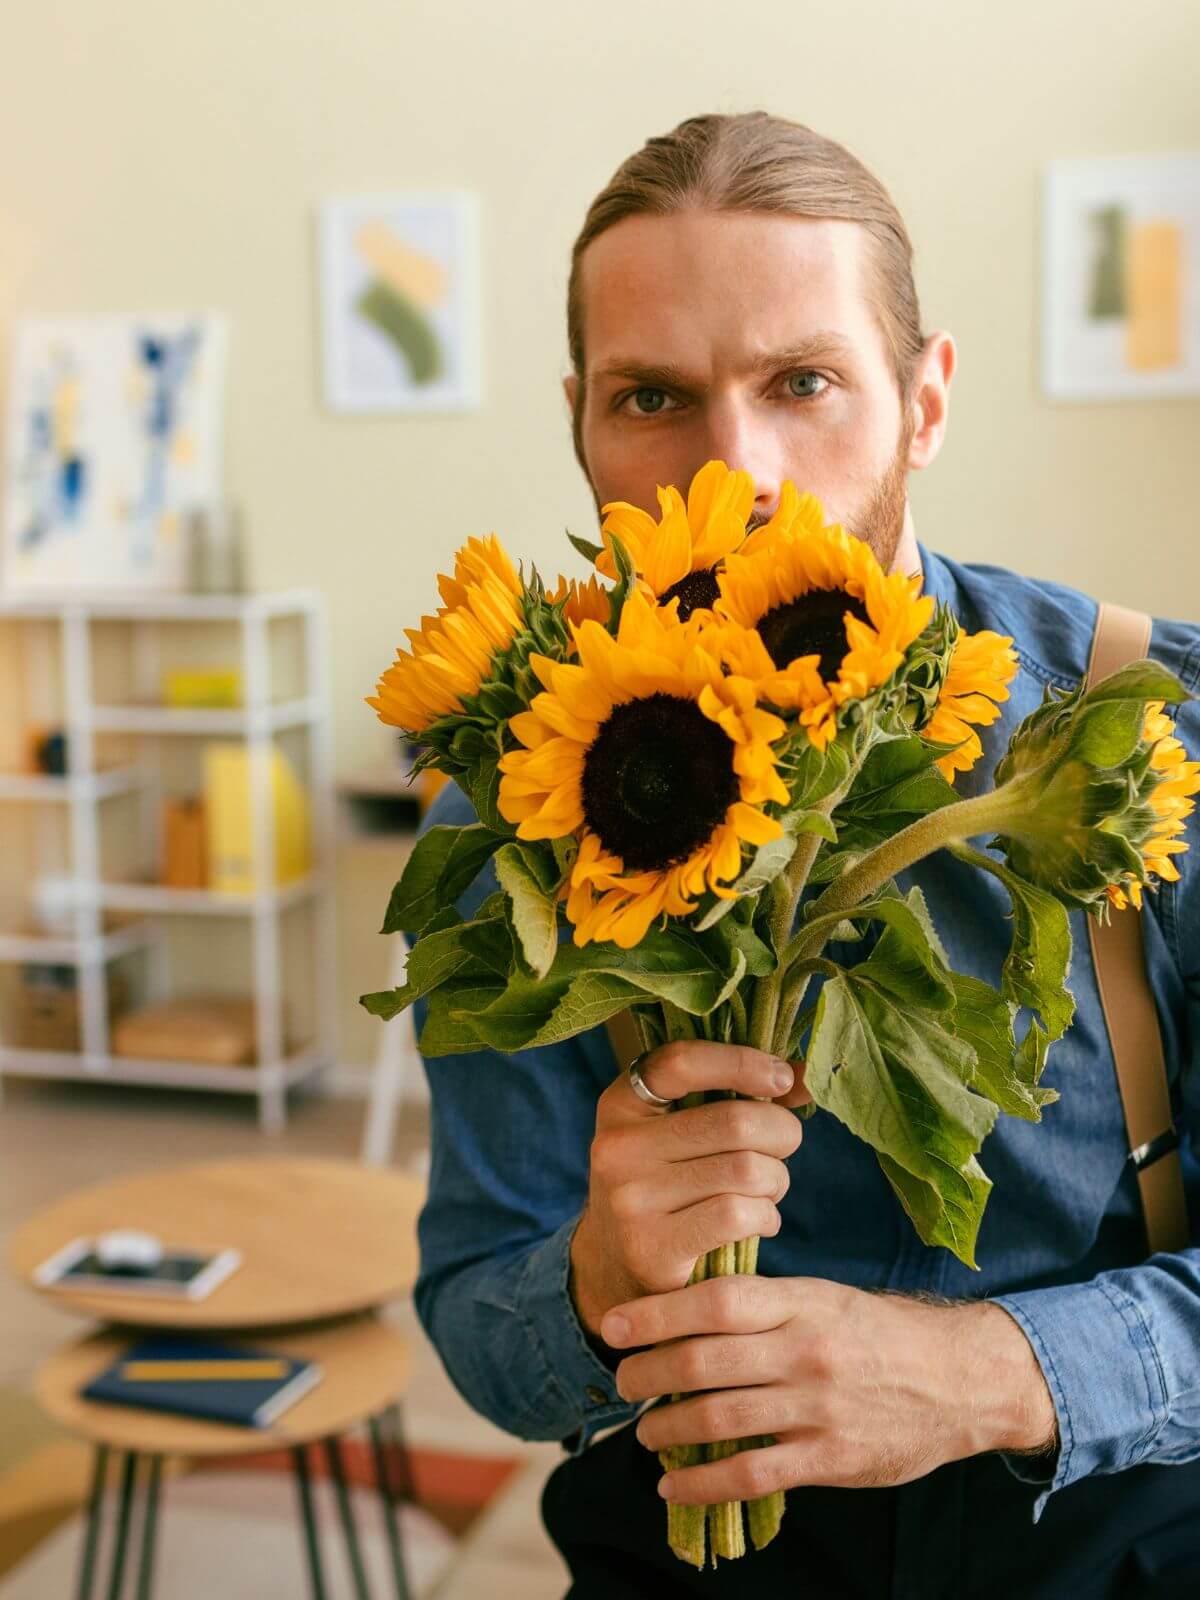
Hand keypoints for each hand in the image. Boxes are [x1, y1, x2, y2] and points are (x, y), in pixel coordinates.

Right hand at [568, 1042, 810, 1340]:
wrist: (617, 1269)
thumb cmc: (669, 1185)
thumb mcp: (682, 1131)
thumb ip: (736, 1096)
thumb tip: (804, 1076)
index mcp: (622, 1102)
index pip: (682, 1062)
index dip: (742, 1062)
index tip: (780, 1078)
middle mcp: (617, 1146)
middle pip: (735, 1122)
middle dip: (780, 1133)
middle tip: (782, 1150)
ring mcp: (630, 1199)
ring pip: (745, 1170)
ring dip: (776, 1180)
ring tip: (768, 1189)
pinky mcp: (651, 1248)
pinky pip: (738, 1214)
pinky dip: (765, 1216)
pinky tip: (760, 1219)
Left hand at [601, 1275, 1058, 1504]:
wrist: (961, 1379)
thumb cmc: (879, 1333)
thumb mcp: (825, 1299)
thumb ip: (766, 1306)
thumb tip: (689, 1309)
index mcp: (802, 1302)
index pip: (716, 1301)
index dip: (658, 1312)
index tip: (615, 1324)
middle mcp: (806, 1351)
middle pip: (706, 1360)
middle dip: (650, 1373)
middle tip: (623, 1380)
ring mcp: (817, 1407)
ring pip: (720, 1418)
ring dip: (667, 1428)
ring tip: (642, 1432)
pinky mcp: (830, 1459)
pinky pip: (750, 1474)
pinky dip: (701, 1482)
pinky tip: (672, 1484)